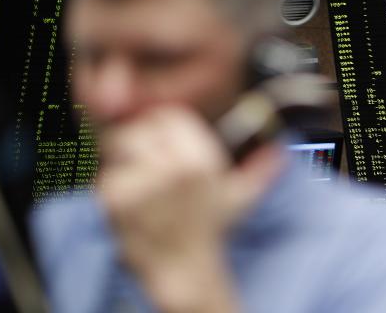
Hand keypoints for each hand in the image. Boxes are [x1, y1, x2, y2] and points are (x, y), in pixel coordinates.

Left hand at [96, 106, 283, 311]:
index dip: (163, 127)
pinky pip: (106, 174)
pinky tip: (133, 204)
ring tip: (143, 186)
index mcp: (201, 158)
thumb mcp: (242, 196)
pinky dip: (115, 185)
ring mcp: (141, 181)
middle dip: (141, 142)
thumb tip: (279, 153)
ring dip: (126, 161)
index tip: (163, 146)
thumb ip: (263, 170)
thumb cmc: (212, 230)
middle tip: (148, 166)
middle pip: (140, 128)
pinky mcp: (115, 197)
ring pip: (118, 147)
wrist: (184, 270)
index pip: (168, 115)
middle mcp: (172, 166)